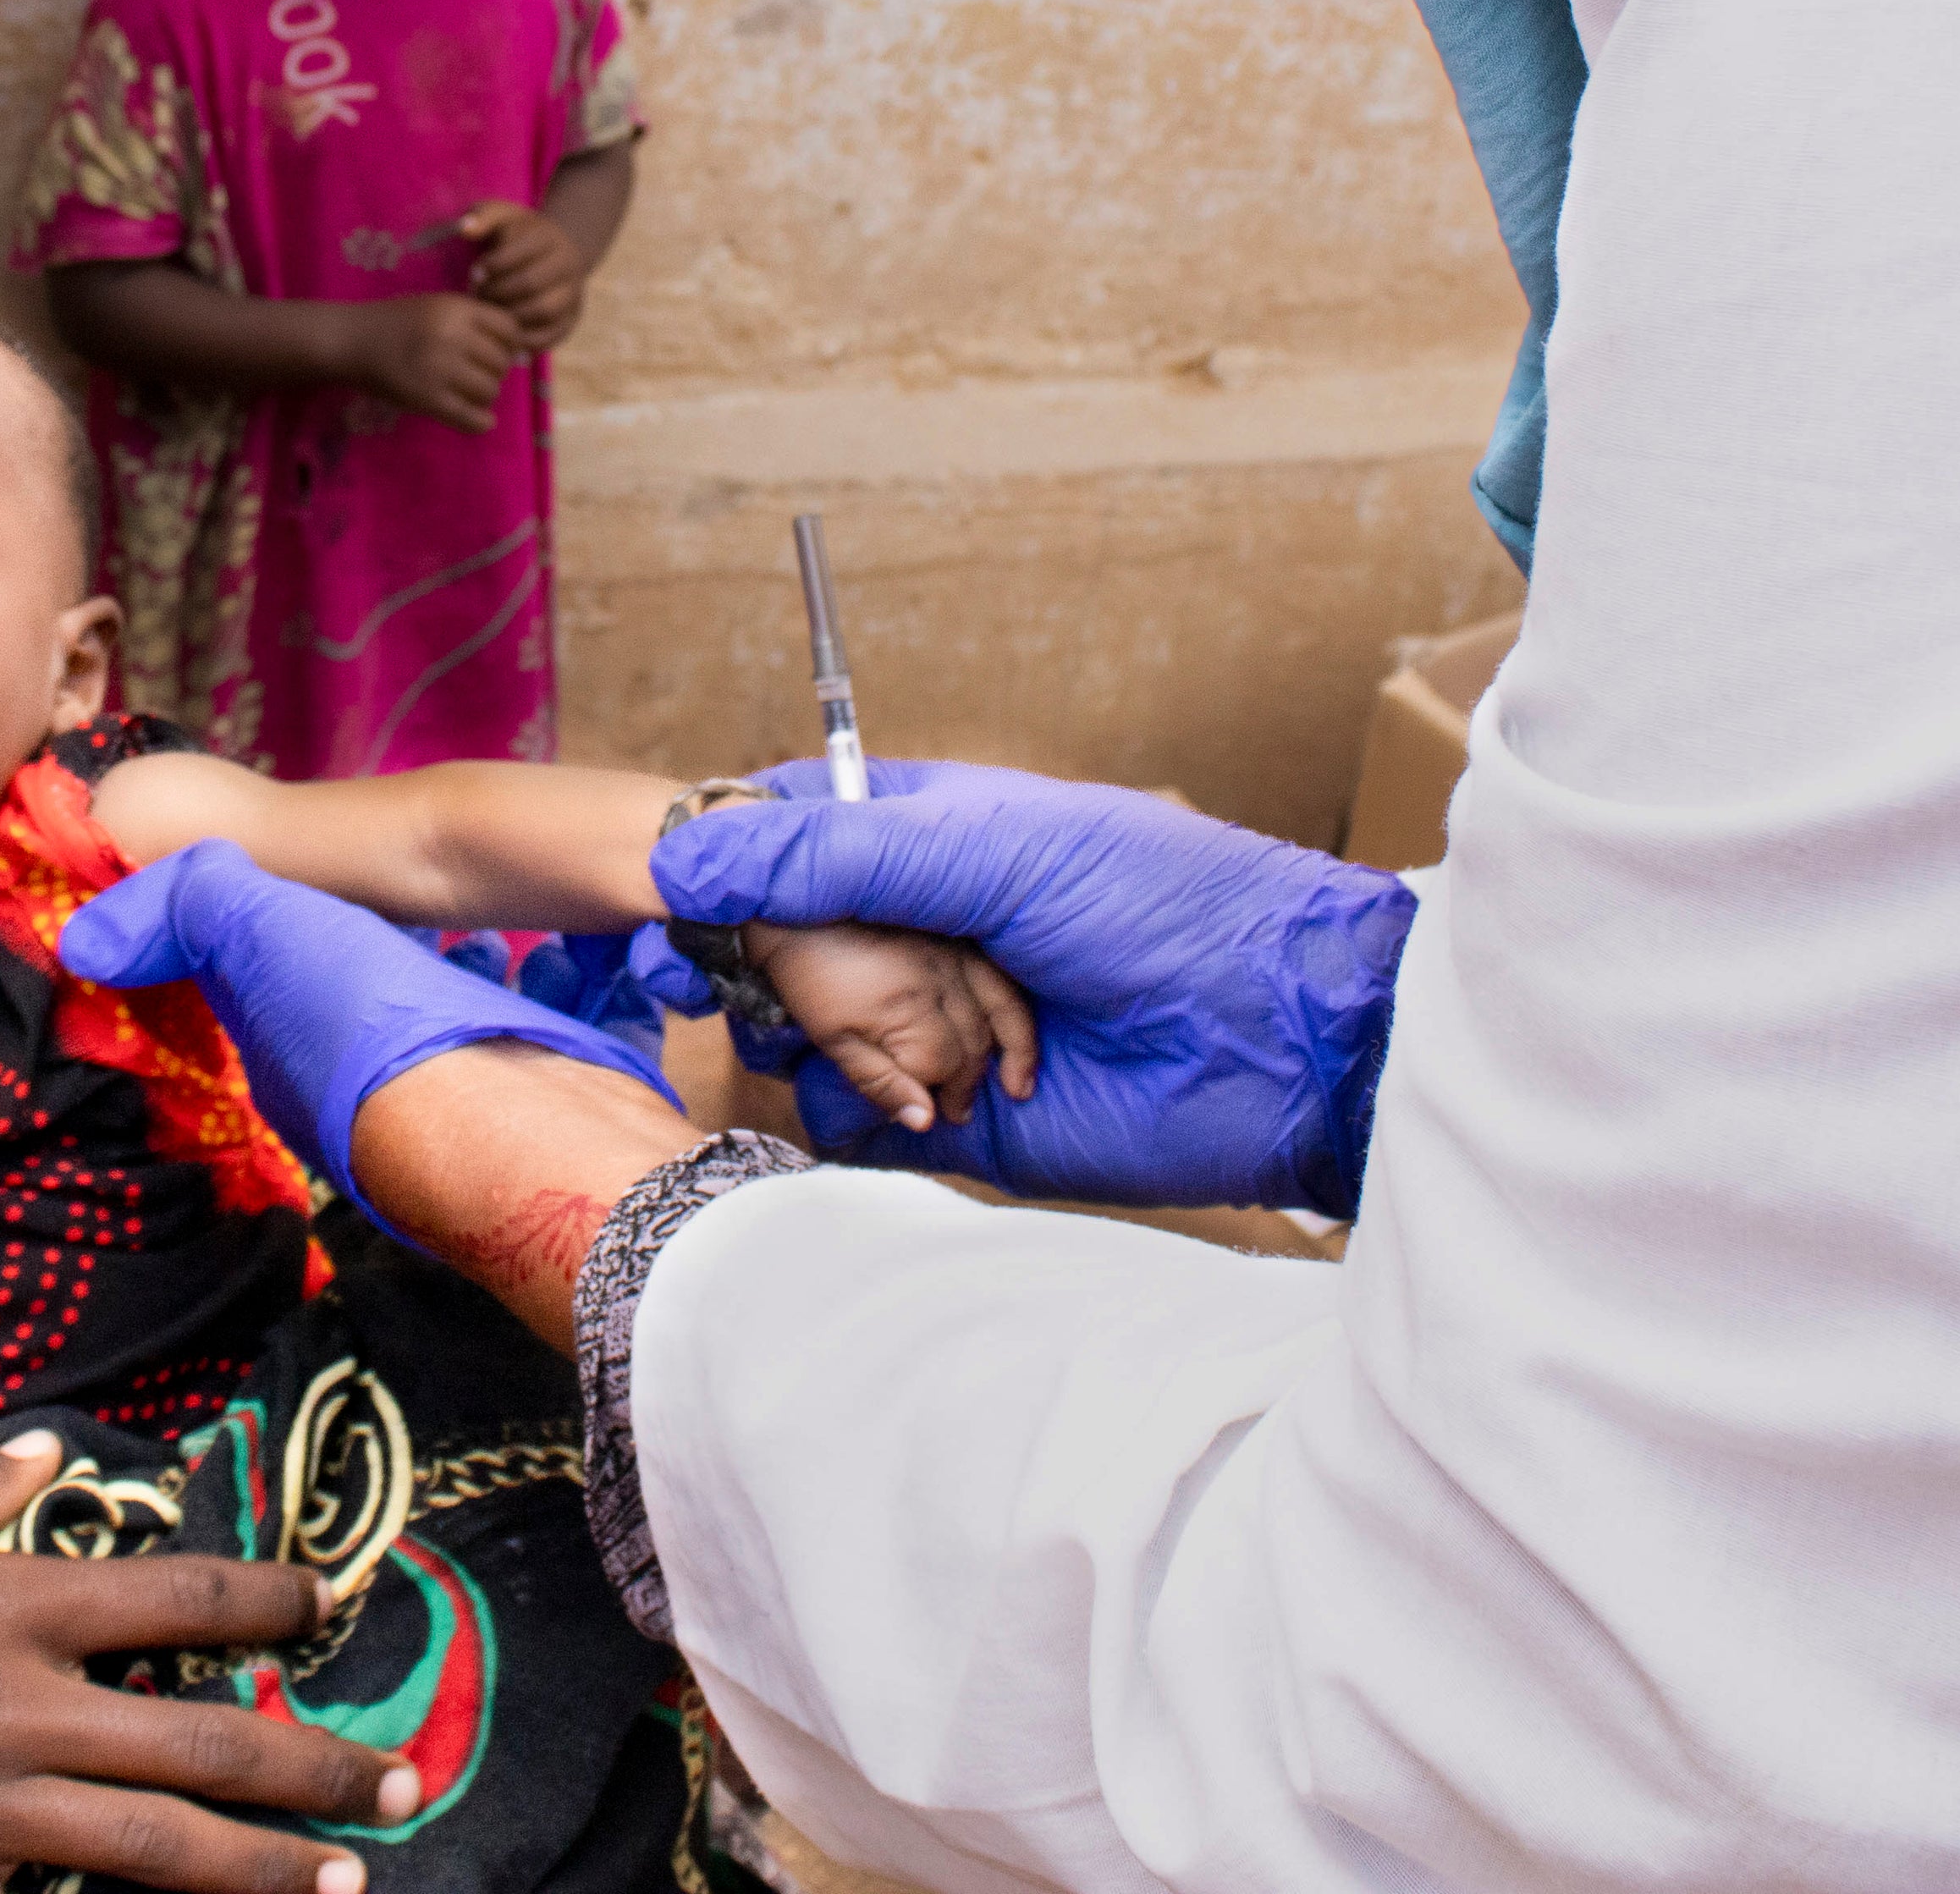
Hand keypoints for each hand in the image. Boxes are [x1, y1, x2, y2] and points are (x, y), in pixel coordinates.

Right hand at [0, 1434, 416, 1893]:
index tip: (325, 1599)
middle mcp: (13, 1716)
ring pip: (160, 1854)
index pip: (177, 1595)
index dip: (270, 1595)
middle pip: (208, 1745)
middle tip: (398, 1781)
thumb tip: (49, 1457)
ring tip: (342, 1882)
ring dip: (265, 1870)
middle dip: (318, 1768)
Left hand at [63, 843, 673, 1222]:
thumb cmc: (373, 1023)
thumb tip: (92, 934)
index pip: (283, 988)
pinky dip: (581, 990)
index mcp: (296, 1057)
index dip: (296, 934)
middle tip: (431, 904)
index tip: (323, 889)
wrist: (511, 1126)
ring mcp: (480, 1103)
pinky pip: (575, 1031)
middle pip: (389, 1003)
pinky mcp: (565, 1096)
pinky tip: (586, 958)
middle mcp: (381, 1092)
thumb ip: (190, 909)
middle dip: (407, 953)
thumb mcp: (257, 932)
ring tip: (511, 933)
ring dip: (498, 971)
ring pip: (484, 1021)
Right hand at [339, 292, 519, 432]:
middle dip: (495, 371)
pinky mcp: (427, 400)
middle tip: (477, 374)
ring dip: (484, 395)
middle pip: (502, 362)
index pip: (510, 329)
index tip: (495, 350)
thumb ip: (473, 321)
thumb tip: (516, 349)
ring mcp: (439, 369)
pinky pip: (470, 417)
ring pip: (490, 390)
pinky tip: (481, 420)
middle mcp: (451, 337)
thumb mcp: (437, 306)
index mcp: (456, 309)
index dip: (509, 343)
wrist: (351, 341)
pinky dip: (480, 422)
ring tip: (468, 393)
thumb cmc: (396, 322)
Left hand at [456, 201, 589, 351]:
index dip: (493, 266)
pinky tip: (503, 336)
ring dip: (510, 316)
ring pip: (544, 311)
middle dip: (497, 293)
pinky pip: (552, 335)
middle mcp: (568, 264)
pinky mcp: (572, 318)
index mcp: (549, 237)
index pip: (521, 253)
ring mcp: (574, 293)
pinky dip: (525, 340)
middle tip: (478, 296)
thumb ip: (482, 215)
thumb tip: (465, 229)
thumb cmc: (516, 234)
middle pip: (531, 284)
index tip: (474, 273)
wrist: (553, 252)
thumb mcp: (502, 215)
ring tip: (490, 313)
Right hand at [655, 763, 1413, 1215]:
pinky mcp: (957, 1123)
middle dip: (740, 961)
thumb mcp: (992, 847)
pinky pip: (855, 1119)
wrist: (1286, 1040)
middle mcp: (917, 932)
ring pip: (802, 1035)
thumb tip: (688, 855)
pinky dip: (861, 1109)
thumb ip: (838, 855)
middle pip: (774, 944)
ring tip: (871, 1036)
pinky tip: (917, 1098)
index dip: (721, 863)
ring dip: (815, 1038)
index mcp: (925, 838)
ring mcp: (932, 1028)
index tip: (673, 890)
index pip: (786, 837)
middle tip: (715, 978)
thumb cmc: (1167, 905)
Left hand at [741, 919, 1037, 1136]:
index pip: (943, 1069)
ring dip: (1015, 1051)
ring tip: (1018, 1085)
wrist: (797, 911)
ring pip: (1000, 1011)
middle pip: (973, 1046)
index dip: (941, 1097)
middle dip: (970, 1085)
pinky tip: (1019, 1028)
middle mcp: (939, 984)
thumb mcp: (833, 1042)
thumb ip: (881, 1083)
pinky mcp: (957, 937)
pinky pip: (1001, 976)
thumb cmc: (810, 979)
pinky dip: (1016, 1007)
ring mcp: (952, 956)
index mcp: (907, 1012)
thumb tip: (925, 1122)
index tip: (935, 1114)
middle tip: (961, 1111)